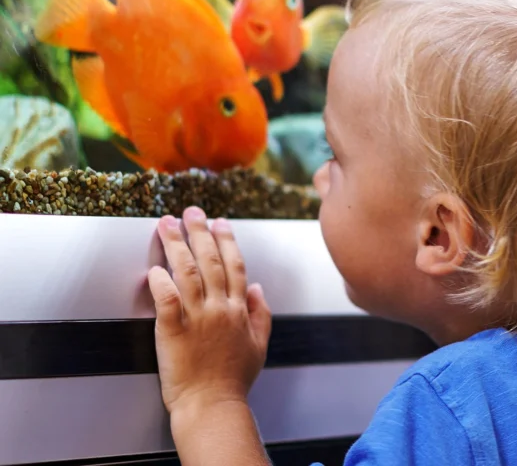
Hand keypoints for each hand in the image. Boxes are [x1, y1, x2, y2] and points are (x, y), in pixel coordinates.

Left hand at [148, 207, 271, 416]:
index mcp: (238, 309)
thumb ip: (260, 314)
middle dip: (199, 232)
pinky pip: (166, 301)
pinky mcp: (173, 332)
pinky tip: (154, 268)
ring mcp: (196, 318)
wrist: (213, 407)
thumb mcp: (259, 345)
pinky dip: (160, 283)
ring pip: (187, 273)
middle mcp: (218, 308)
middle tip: (191, 212)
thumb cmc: (234, 381)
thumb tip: (257, 287)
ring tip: (167, 225)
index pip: (234, 264)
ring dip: (176, 246)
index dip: (226, 240)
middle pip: (210, 260)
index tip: (220, 222)